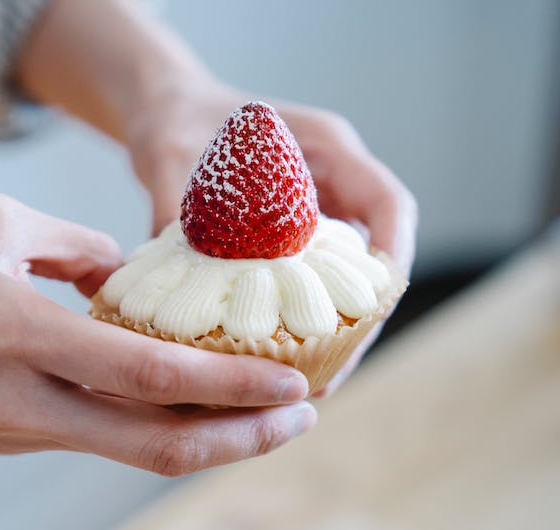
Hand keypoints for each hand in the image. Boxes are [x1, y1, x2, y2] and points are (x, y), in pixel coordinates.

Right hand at [0, 194, 313, 475]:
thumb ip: (75, 250)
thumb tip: (128, 279)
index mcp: (19, 337)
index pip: (152, 375)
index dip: (233, 387)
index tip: (292, 386)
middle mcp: (24, 404)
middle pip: (157, 446)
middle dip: (241, 439)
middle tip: (300, 417)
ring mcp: (13, 434)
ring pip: (127, 449)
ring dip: (200, 435)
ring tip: (255, 413)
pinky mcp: (2, 442)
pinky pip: (92, 437)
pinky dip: (146, 426)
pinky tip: (176, 403)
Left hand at [128, 86, 417, 394]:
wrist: (165, 112)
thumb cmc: (173, 119)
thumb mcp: (172, 158)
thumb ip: (175, 210)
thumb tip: (168, 282)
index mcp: (326, 149)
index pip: (387, 203)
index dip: (394, 257)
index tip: (378, 309)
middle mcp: (333, 185)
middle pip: (374, 260)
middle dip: (361, 324)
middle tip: (328, 378)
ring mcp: (317, 216)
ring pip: (347, 283)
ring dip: (333, 335)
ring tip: (305, 386)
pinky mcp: (293, 242)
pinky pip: (311, 287)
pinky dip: (299, 325)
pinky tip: (272, 362)